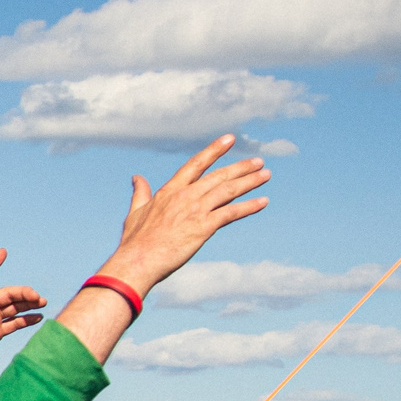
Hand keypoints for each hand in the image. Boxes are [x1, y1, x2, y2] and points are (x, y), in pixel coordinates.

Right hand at [97, 136, 272, 296]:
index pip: (196, 164)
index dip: (214, 150)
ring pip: (229, 190)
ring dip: (250, 181)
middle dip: (240, 167)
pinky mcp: (204, 227)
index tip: (229, 139)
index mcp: (170, 191)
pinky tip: (263, 201)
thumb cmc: (135, 242)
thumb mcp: (135, 212)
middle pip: (219, 176)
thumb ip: (140, 193)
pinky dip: (249, 206)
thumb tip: (136, 177)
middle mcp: (186, 196)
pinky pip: (232, 213)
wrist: (138, 261)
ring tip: (265, 175)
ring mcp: (196, 210)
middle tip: (258, 161)